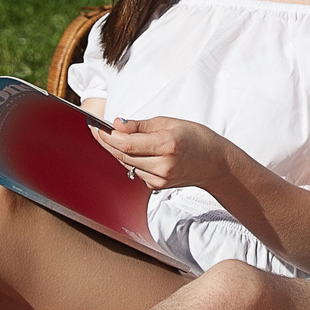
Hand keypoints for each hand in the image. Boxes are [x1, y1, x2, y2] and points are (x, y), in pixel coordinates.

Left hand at [92, 117, 228, 191]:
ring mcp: (160, 179)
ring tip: (114, 137)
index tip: (96, 126)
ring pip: (127, 165)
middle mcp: (162, 166)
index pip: (127, 145)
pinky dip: (130, 160)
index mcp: (166, 146)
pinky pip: (135, 172)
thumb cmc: (194, 138)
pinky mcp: (157, 186)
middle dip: (107, 142)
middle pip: (123, 156)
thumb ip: (140, 126)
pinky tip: (135, 151)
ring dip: (118, 151)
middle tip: (97, 130)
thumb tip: (116, 124)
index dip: (108, 136)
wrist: (213, 163)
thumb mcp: (168, 123)